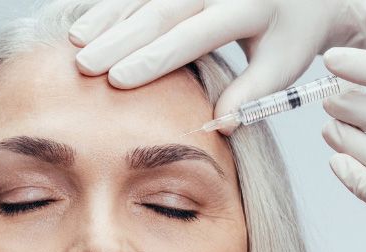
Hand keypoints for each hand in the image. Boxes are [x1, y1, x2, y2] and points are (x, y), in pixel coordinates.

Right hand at [67, 0, 365, 132]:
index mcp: (246, 8)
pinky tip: (85, 23)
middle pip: (160, 12)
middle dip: (117, 39)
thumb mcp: (281, 65)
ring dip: (106, 18)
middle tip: (84, 65)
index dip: (152, 59)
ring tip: (75, 44)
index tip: (117, 81)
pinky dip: (111, 6)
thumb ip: (251, 94)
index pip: (191, 36)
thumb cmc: (290, 36)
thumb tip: (220, 126)